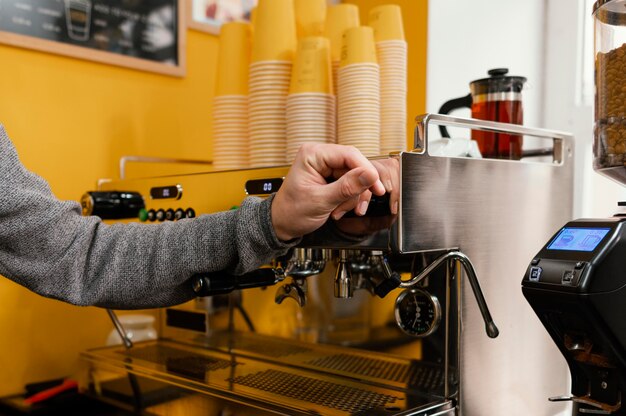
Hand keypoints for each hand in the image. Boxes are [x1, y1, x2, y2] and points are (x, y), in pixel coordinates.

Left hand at [271, 143, 397, 240]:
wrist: (282, 224)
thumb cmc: (291, 212)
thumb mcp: (321, 201)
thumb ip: (347, 187)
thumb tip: (370, 174)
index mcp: (312, 154)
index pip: (349, 154)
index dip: (366, 170)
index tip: (376, 187)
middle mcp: (320, 156)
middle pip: (355, 166)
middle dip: (357, 190)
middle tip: (357, 207)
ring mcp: (326, 166)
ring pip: (356, 178)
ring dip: (352, 198)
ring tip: (339, 211)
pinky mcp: (331, 177)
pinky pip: (351, 185)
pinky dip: (349, 200)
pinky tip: (339, 209)